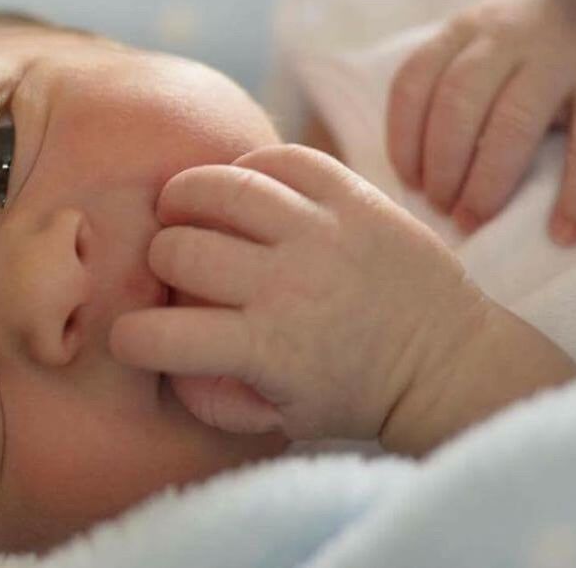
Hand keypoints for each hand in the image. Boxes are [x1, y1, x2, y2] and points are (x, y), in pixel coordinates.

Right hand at [109, 144, 493, 441]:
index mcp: (266, 349)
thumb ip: (216, 395)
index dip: (129, 336)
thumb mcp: (283, 417)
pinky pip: (285, 158)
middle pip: (180, 249)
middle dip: (160, 258)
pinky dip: (252, 164)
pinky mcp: (355, 198)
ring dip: (188, 196)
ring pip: (222, 187)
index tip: (134, 334)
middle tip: (170, 262)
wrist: (446, 364)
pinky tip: (245, 183)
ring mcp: (323, 234)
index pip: (159, 336)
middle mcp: (288, 285)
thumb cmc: (357, 394)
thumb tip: (166, 360)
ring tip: (183, 206)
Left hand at [386, 0, 575, 244]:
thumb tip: (421, 172)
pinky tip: (563, 233)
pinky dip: (575, 194)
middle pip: (457, 105)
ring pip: (512, 124)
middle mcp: (507, 36)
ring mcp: (562, 55)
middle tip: (443, 210)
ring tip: (476, 221)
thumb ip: (454, 83)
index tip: (409, 182)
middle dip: (442, 167)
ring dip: (487, 182)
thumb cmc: (540, 42)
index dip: (403, 138)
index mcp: (466, 29)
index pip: (414, 81)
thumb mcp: (487, 42)